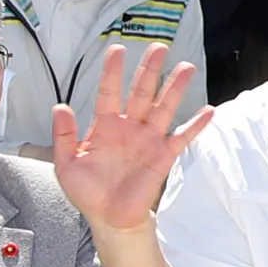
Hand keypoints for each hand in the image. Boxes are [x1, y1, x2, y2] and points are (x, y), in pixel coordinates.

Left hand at [50, 45, 210, 233]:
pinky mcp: (162, 157)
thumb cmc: (88, 192)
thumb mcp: (66, 164)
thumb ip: (63, 135)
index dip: (112, 71)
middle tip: (159, 48)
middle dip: (149, 70)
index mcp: (105, 126)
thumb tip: (59, 107)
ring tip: (185, 67)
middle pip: (141, 92)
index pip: (109, 92)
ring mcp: (148, 141)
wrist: (108, 218)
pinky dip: (195, 125)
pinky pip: (181, 138)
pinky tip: (208, 111)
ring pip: (163, 108)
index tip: (116, 49)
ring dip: (174, 89)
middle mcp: (129, 128)